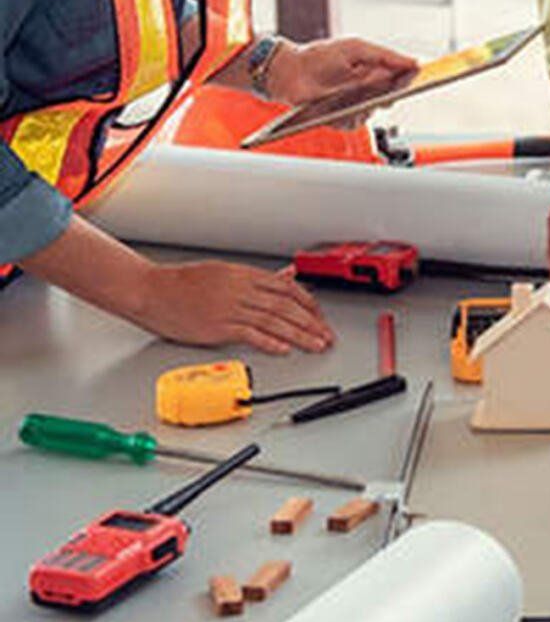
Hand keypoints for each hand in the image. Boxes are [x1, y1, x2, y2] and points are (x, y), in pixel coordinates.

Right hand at [134, 260, 333, 354]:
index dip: (309, 303)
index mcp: (245, 275)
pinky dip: (269, 341)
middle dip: (311, 322)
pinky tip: (284, 349)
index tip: (320, 316)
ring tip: (316, 344)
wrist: (150, 290)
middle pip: (286, 306)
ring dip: (299, 335)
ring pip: (274, 320)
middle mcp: (241, 290)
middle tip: (326, 335)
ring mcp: (229, 308)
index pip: (288, 288)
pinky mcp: (216, 326)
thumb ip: (260, 277)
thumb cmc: (183, 282)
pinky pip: (249, 334)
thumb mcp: (226, 272)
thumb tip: (288, 274)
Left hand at [268, 36, 416, 108]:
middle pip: (389, 98)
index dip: (413, 80)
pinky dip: (346, 117)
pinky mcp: (339, 118)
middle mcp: (368, 90)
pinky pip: (352, 124)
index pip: (402, 78)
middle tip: (380, 93)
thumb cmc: (320, 56)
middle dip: (386, 96)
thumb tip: (413, 62)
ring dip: (362, 107)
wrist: (288, 71)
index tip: (423, 80)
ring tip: (347, 99)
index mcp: (375, 71)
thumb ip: (385, 56)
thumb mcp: (356, 49)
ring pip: (371, 114)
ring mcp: (354, 105)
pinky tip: (335, 109)